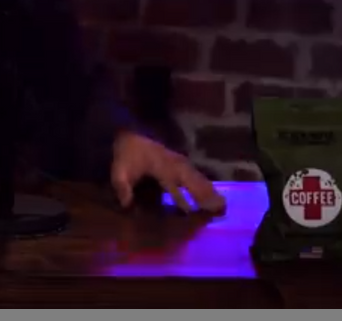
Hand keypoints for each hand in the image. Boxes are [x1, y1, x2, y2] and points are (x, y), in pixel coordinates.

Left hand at [110, 131, 225, 213]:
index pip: (178, 186)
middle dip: (207, 195)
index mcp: (161, 168)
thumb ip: (122, 187)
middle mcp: (174, 165)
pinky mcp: (179, 160)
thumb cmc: (126, 153)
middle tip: (222, 209)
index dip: (188, 198)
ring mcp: (178, 161)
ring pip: (197, 177)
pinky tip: (210, 190)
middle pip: (194, 181)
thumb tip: (126, 204)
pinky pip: (195, 173)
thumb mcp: (119, 170)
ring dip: (209, 189)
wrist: (131, 131)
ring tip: (221, 203)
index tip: (200, 211)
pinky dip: (204, 182)